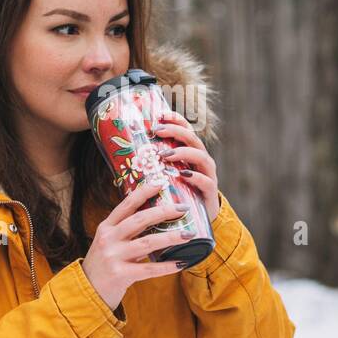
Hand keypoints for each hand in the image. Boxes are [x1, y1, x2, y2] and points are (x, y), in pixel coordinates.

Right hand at [81, 179, 197, 310]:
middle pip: (140, 219)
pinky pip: (149, 269)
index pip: (127, 204)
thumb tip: (157, 218)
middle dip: (164, 212)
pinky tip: (181, 263)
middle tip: (184, 209)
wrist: (87, 292)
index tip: (161, 182)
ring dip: (171, 237)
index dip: (144, 192)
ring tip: (189, 234)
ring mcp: (113, 256)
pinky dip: (167, 266)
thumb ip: (128, 232)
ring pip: (148, 242)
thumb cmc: (104, 264)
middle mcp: (108, 238)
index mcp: (107, 227)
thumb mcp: (110, 243)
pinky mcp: (120, 274)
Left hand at [153, 109, 219, 223]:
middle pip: (193, 139)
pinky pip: (206, 182)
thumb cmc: (177, 196)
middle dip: (176, 132)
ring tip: (165, 155)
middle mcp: (202, 162)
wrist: (197, 222)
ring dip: (183, 153)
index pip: (186, 130)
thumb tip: (127, 156)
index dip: (176, 120)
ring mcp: (208, 176)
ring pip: (201, 157)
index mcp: (191, 154)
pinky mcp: (210, 193)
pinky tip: (183, 175)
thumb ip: (155, 167)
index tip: (160, 115)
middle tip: (158, 131)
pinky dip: (195, 177)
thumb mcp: (166, 178)